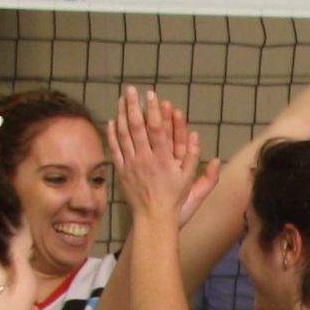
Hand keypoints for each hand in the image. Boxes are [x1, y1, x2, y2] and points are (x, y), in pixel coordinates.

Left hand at [106, 88, 201, 220]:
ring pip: (124, 135)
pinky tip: (112, 121)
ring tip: (121, 99)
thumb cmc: (175, 200)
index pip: (158, 129)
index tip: (152, 95)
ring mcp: (132, 164)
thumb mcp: (190, 180)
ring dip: (122, 114)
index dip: (154, 110)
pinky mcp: (122, 171)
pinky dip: (113, 134)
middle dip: (134, 106)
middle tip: (131, 89)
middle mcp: (146, 159)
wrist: (153, 219)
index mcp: (163, 159)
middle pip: (137, 127)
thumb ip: (194, 157)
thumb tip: (197, 135)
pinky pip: (116, 149)